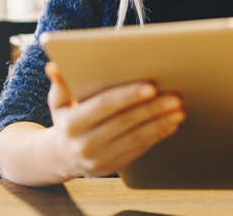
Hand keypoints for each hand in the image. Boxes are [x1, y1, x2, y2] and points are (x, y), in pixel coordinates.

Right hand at [44, 62, 185, 179]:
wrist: (63, 156)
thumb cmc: (66, 119)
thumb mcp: (58, 102)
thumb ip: (60, 83)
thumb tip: (53, 66)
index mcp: (71, 124)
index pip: (104, 106)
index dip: (127, 96)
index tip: (150, 86)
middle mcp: (85, 144)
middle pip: (125, 122)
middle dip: (152, 108)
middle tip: (174, 95)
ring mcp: (101, 159)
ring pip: (137, 137)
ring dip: (161, 122)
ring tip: (179, 108)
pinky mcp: (115, 166)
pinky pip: (141, 149)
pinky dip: (159, 134)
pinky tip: (172, 122)